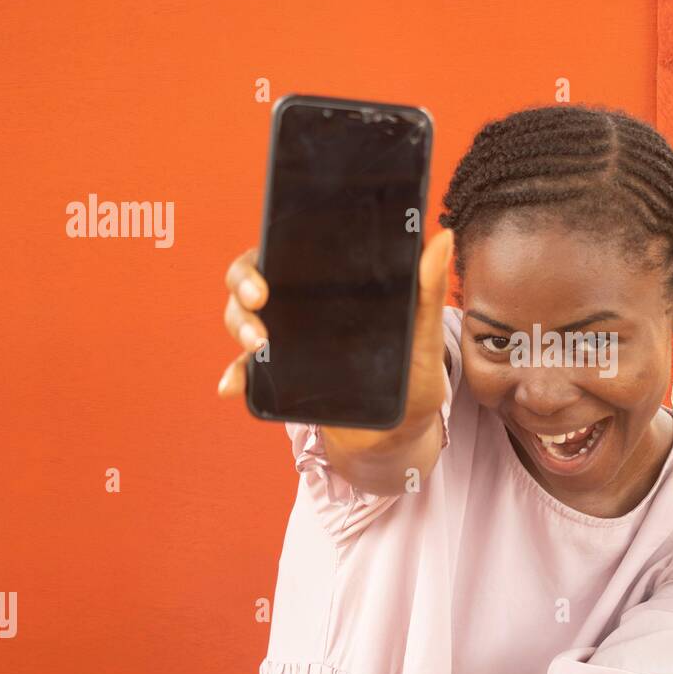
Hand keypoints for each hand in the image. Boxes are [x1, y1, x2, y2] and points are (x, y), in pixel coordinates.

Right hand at [218, 229, 454, 452]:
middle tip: (259, 299)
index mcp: (335, 287)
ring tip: (258, 346)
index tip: (272, 260)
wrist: (398, 436)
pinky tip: (231, 386)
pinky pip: (246, 370)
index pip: (292, 252)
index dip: (269, 248)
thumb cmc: (414, 381)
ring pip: (242, 318)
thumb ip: (429, 292)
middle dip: (243, 284)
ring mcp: (287, 341)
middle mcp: (304, 307)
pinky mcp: (280, 376)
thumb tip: (441, 237)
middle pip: (253, 279)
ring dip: (239, 325)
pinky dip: (234, 375)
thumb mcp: (424, 338)